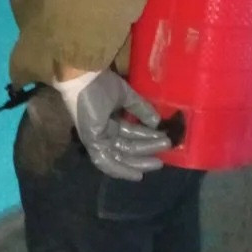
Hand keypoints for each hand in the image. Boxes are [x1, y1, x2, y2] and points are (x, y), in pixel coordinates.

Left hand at [54, 69, 170, 180]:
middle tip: (167, 148)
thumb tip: (158, 122)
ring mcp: (96, 139)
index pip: (131, 134)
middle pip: (128, 146)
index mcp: (110, 121)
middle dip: (148, 149)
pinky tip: (138, 174)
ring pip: (121, 156)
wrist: (84, 76)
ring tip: (158, 162)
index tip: (165, 138)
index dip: (148, 137)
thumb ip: (141, 109)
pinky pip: (106, 162)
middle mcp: (104, 132)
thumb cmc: (100, 83)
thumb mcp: (126, 96)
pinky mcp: (91, 142)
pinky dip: (121, 170)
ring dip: (140, 160)